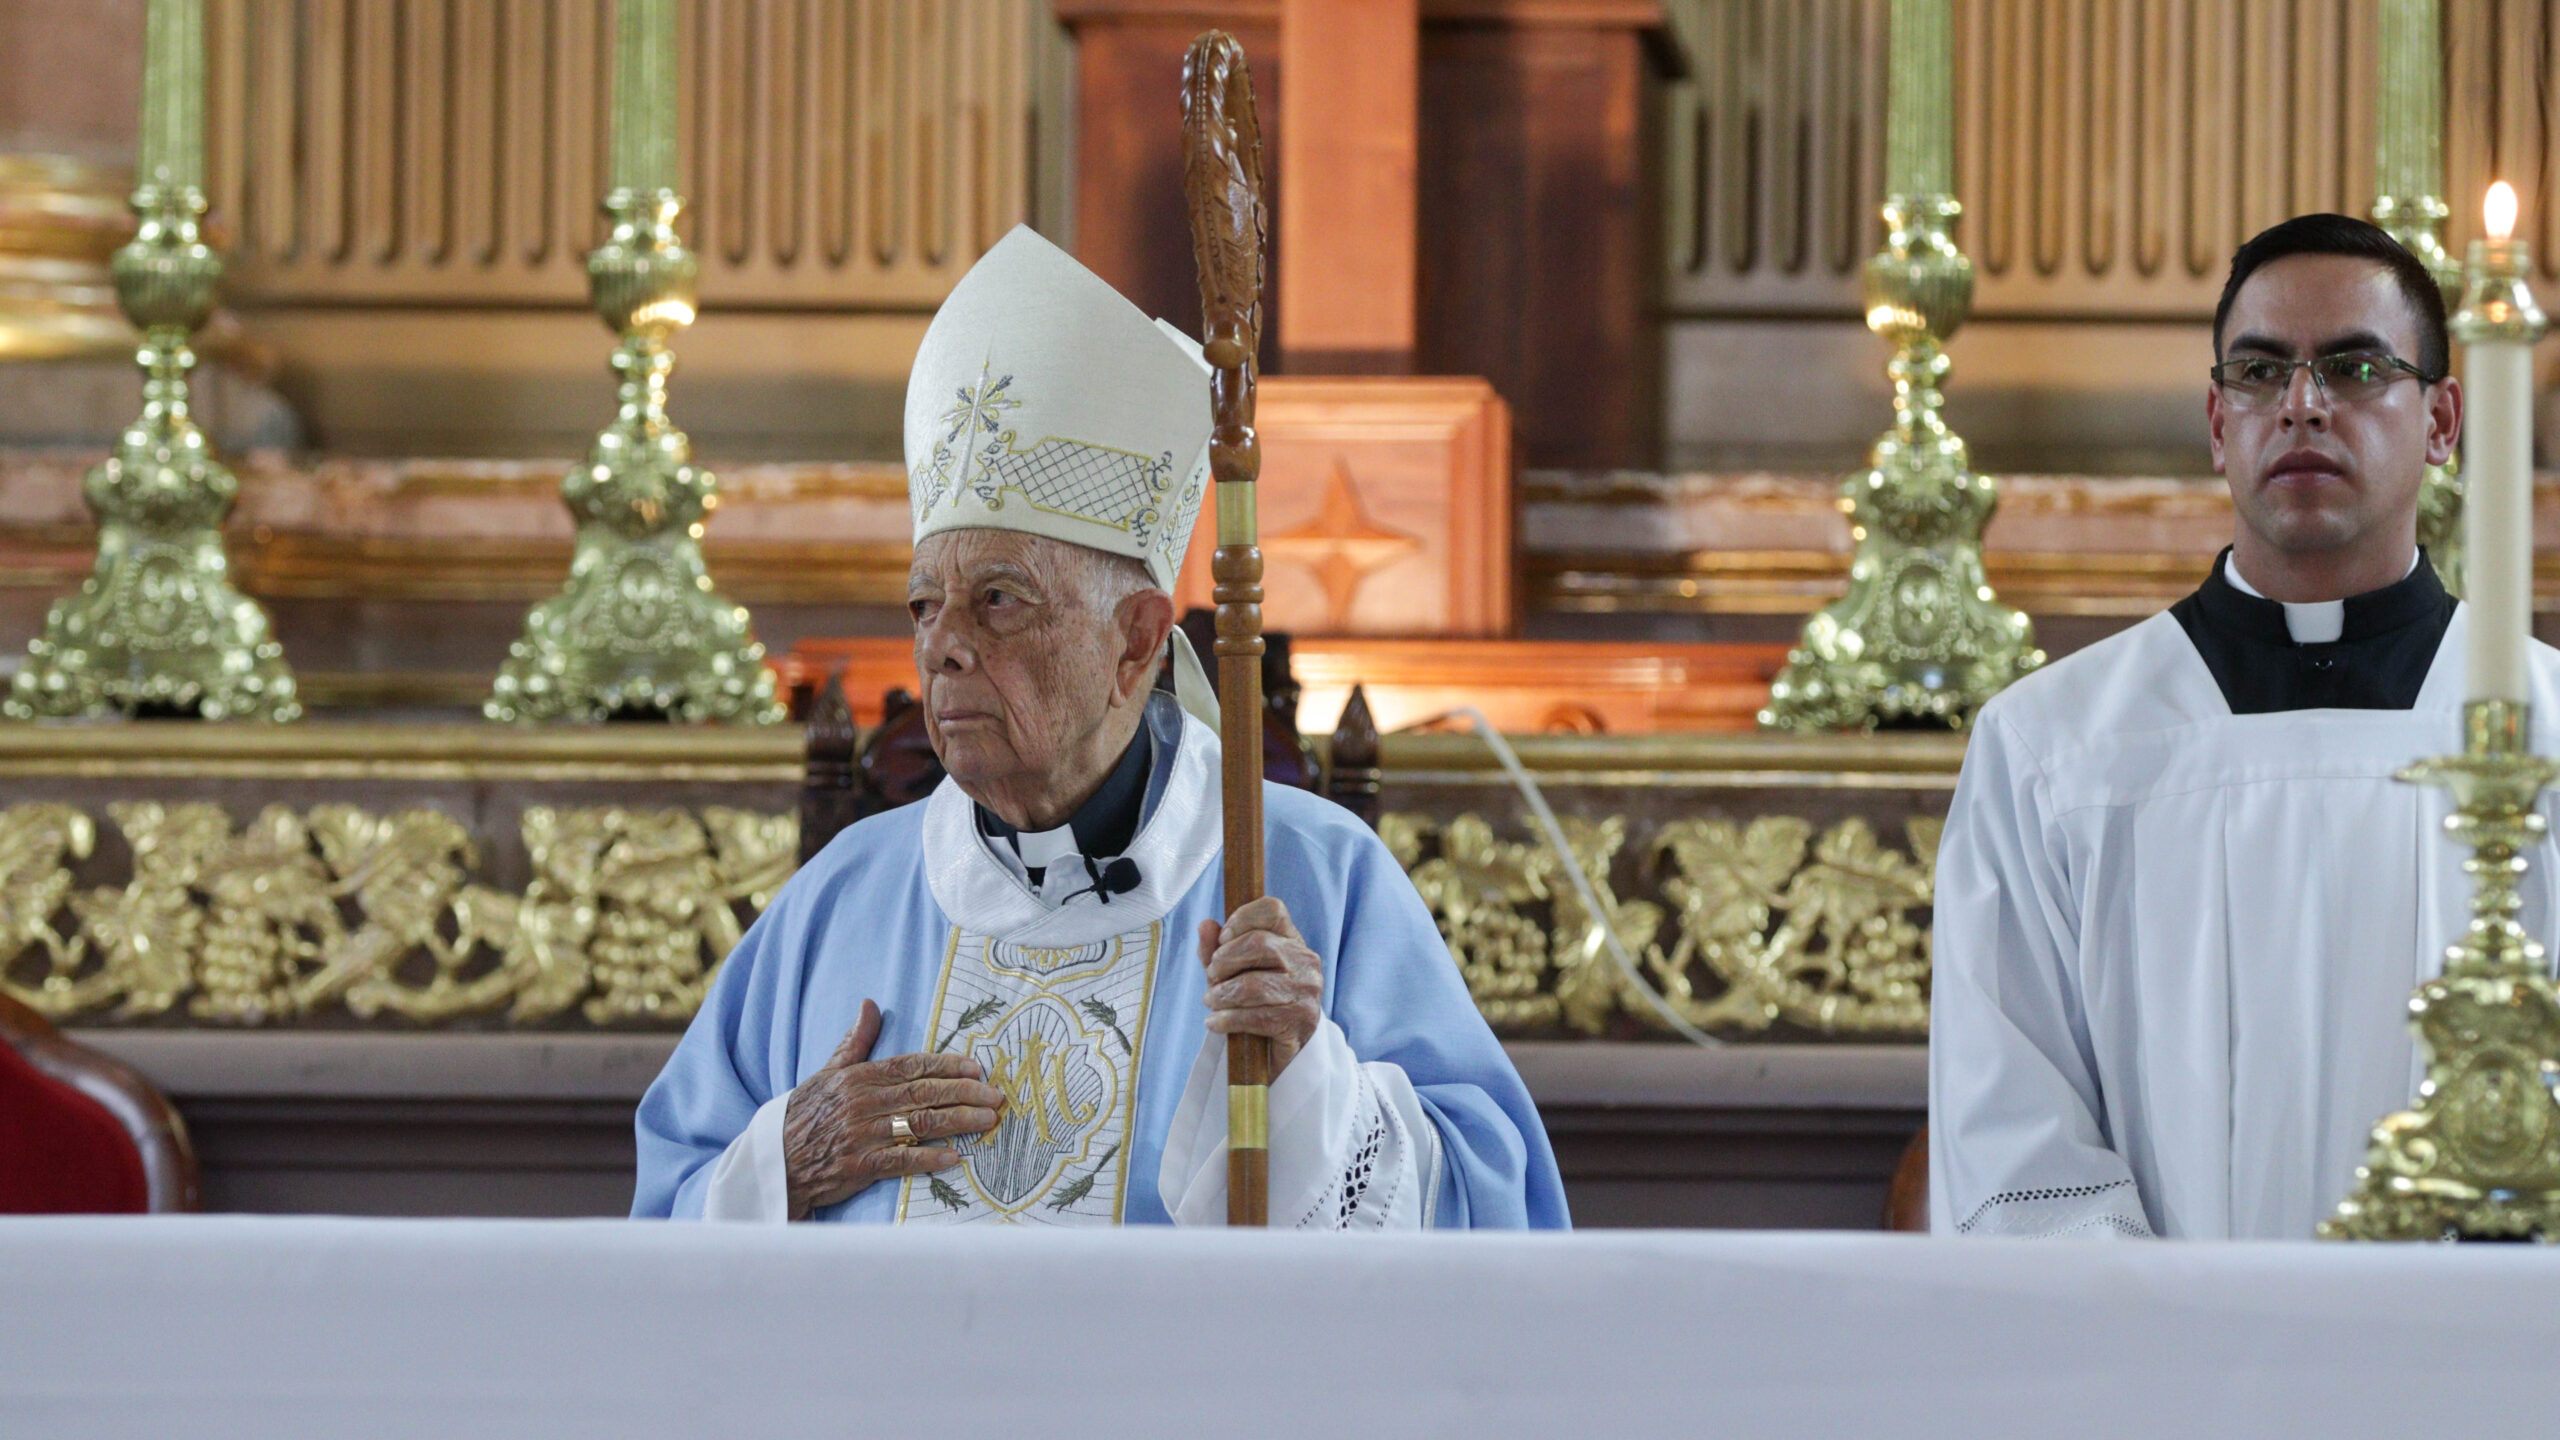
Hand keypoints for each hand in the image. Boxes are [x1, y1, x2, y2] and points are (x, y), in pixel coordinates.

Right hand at [781, 999, 1005, 1219]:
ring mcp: (862, 1135)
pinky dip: (928, 1157)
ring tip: (987, 1120)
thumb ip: (855, 1041)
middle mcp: (863, 1103)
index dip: (946, 1065)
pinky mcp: (860, 1166)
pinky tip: (954, 1156)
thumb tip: (870, 1004)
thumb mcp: (828, 1072)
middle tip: (995, 1095)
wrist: (776, 1159)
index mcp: (858, 1077)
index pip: (910, 1066)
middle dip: (964, 1092)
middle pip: (923, 1093)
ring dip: (957, 1121)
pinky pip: (901, 1160)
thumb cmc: (806, 1114)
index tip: (976, 1067)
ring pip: (919, 1123)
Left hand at [1196, 896, 1323, 1077]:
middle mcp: (1305, 961)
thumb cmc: (1256, 1001)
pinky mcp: (1300, 1021)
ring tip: (1211, 1002)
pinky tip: (1215, 1023)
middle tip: (1213, 977)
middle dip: (1224, 961)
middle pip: (1259, 943)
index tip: (1222, 941)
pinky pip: (1256, 1017)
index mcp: (1292, 940)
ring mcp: (1306, 991)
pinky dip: (1227, 1020)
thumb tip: (1205, 925)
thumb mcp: (1233, 972)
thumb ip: (1217, 949)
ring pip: (1253, 985)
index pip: (1272, 910)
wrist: (1282, 1049)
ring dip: (1221, 995)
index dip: (1241, 919)